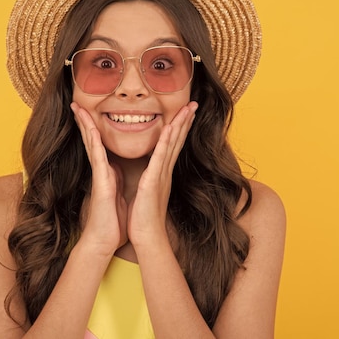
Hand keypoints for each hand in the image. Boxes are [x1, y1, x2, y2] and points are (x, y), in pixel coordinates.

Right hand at [71, 102, 127, 255]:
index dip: (94, 127)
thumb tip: (118, 170)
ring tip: (77, 107)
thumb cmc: (113, 221)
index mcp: (107, 171)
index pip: (99, 144)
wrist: (106, 240)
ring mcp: (99, 174)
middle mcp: (101, 169)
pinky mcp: (101, 181)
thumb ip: (117, 179)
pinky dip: (94, 142)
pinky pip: (98, 158)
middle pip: (91, 139)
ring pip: (91, 144)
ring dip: (85, 125)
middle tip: (76, 102)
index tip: (89, 111)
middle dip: (84, 120)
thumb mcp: (118, 193)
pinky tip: (91, 129)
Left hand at [127, 101, 198, 246]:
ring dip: (180, 125)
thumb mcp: (149, 193)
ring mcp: (161, 174)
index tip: (186, 113)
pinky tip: (171, 127)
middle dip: (186, 121)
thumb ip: (152, 180)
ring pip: (172, 144)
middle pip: (177, 141)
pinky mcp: (154, 180)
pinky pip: (161, 156)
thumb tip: (152, 174)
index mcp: (162, 173)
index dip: (180, 128)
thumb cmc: (145, 217)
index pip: (173, 146)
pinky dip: (166, 141)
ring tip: (188, 108)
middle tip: (193, 104)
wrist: (146, 236)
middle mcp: (165, 171)